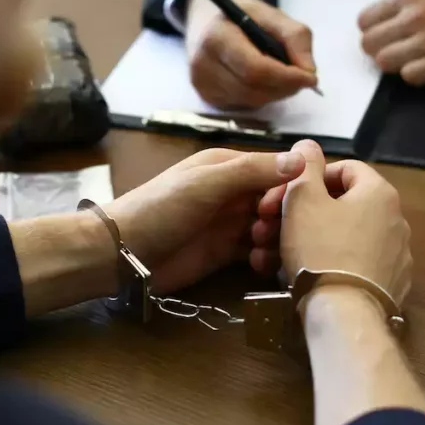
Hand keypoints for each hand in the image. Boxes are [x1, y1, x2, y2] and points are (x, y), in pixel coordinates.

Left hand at [105, 148, 306, 293]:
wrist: (122, 254)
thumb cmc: (161, 210)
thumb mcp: (206, 184)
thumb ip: (251, 171)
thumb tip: (302, 158)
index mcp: (229, 166)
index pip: (277, 169)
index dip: (289, 187)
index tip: (281, 208)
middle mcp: (234, 192)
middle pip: (279, 201)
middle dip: (283, 217)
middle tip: (266, 231)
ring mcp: (231, 224)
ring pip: (273, 228)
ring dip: (276, 239)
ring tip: (259, 249)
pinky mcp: (226, 253)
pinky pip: (259, 252)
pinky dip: (266, 258)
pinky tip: (258, 266)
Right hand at [185, 0, 318, 108]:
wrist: (211, 20)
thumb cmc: (244, 16)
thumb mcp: (273, 15)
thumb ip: (296, 38)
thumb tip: (308, 71)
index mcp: (217, 36)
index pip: (255, 69)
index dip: (286, 77)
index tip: (310, 77)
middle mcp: (203, 63)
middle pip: (255, 89)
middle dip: (285, 86)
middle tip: (302, 77)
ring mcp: (203, 83)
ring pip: (252, 100)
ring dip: (276, 92)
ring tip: (283, 75)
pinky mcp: (207, 96)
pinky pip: (245, 105)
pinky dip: (263, 96)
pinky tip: (263, 80)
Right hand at [258, 140, 411, 304]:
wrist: (344, 314)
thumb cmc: (321, 249)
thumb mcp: (303, 200)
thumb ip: (304, 166)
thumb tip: (308, 145)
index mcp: (379, 194)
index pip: (345, 169)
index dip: (309, 178)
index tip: (283, 196)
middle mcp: (396, 221)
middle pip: (341, 206)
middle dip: (300, 215)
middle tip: (268, 228)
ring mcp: (396, 256)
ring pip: (343, 238)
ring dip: (308, 241)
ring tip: (274, 258)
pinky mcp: (390, 286)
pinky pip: (353, 265)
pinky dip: (328, 265)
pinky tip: (302, 277)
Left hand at [358, 0, 424, 85]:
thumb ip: (406, 8)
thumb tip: (378, 28)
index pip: (365, 21)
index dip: (373, 33)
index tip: (387, 39)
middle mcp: (416, 15)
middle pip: (369, 44)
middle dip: (380, 52)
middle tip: (400, 53)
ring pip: (384, 62)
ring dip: (397, 65)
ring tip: (416, 61)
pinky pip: (409, 76)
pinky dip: (416, 77)